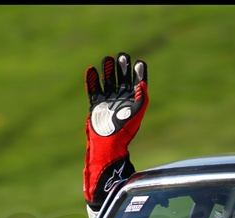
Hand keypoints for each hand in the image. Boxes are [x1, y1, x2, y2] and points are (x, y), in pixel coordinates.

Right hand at [83, 52, 148, 208]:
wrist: (108, 145)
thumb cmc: (124, 132)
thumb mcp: (136, 114)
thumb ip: (141, 97)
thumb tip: (143, 83)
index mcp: (133, 102)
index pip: (137, 83)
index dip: (139, 72)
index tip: (139, 63)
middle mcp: (121, 100)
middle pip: (122, 79)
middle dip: (122, 67)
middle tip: (122, 56)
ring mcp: (108, 102)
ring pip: (108, 82)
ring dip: (108, 71)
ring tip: (107, 59)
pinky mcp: (96, 105)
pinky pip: (94, 90)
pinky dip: (92, 80)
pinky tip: (92, 70)